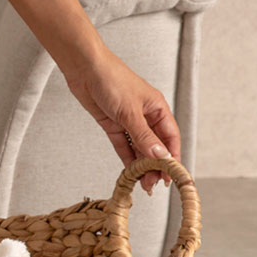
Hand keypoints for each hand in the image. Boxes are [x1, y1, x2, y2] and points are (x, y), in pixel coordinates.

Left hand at [63, 48, 180, 194]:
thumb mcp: (130, 113)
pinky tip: (131, 173)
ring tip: (143, 185)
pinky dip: (127, 159)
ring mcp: (129, 121)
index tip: (171, 176)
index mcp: (157, 108)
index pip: (170, 137)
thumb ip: (144, 137)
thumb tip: (159, 157)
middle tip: (153, 186)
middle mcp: (145, 115)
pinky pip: (123, 146)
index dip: (171, 157)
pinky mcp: (113, 125)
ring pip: (139, 148)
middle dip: (155, 166)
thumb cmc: (112, 81)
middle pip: (155, 145)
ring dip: (141, 166)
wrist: (85, 70)